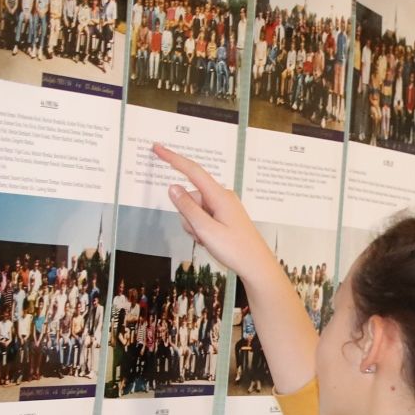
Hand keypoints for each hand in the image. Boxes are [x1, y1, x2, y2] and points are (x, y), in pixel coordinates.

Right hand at [152, 143, 264, 278]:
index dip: (173, 159)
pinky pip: (203, 217)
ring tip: (209, 240)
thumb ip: (188, 208)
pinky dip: (202, 229)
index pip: (192, 171)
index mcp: (220, 196)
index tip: (157, 148)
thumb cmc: (235, 249)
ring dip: (195, 226)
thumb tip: (173, 187)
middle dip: (188, 217)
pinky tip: (212, 241)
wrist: (257, 266)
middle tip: (202, 236)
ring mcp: (223, 206)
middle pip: (190, 197)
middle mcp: (222, 197)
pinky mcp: (224, 215)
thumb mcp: (206, 230)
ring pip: (194, 210)